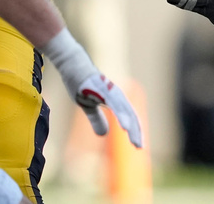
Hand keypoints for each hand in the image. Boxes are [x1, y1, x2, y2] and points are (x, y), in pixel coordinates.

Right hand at [40, 28, 142, 147]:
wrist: (73, 66)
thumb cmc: (82, 84)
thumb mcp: (87, 106)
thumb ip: (96, 119)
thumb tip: (104, 134)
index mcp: (115, 100)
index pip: (129, 117)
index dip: (134, 131)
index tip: (139, 146)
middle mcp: (117, 95)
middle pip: (130, 115)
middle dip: (136, 132)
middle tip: (140, 147)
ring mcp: (111, 91)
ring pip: (124, 111)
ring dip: (130, 125)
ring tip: (136, 140)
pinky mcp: (103, 89)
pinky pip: (114, 103)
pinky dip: (120, 114)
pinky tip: (124, 124)